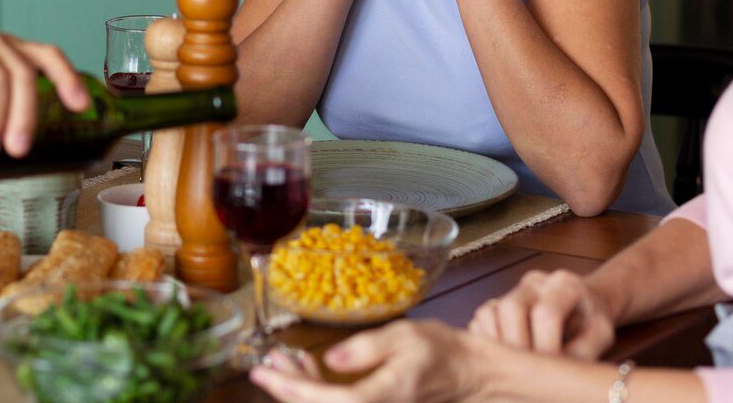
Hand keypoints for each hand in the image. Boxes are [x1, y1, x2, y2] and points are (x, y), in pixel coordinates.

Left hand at [249, 320, 485, 402]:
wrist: (470, 374)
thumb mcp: (404, 336)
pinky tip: (310, 366)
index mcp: (382, 397)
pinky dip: (317, 388)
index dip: (290, 386)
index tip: (263, 371)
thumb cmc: (440, 350)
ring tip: (281, 359)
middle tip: (265, 363)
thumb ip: (366, 348)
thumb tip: (332, 360)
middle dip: (287, 387)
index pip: (324, 400)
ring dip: (300, 387)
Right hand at [468, 269, 615, 358]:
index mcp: (563, 284)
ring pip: (489, 312)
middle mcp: (534, 282)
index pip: (546, 313)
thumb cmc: (593, 322)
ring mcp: (512, 290)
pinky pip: (480, 320)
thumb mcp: (601, 336)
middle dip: (517, 345)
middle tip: (529, 371)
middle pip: (510, 308)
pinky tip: (505, 356)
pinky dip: (487, 341)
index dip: (546, 346)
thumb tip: (555, 374)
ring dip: (499, 344)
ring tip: (516, 365)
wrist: (586, 304)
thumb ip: (582, 351)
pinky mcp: (497, 302)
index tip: (553, 370)